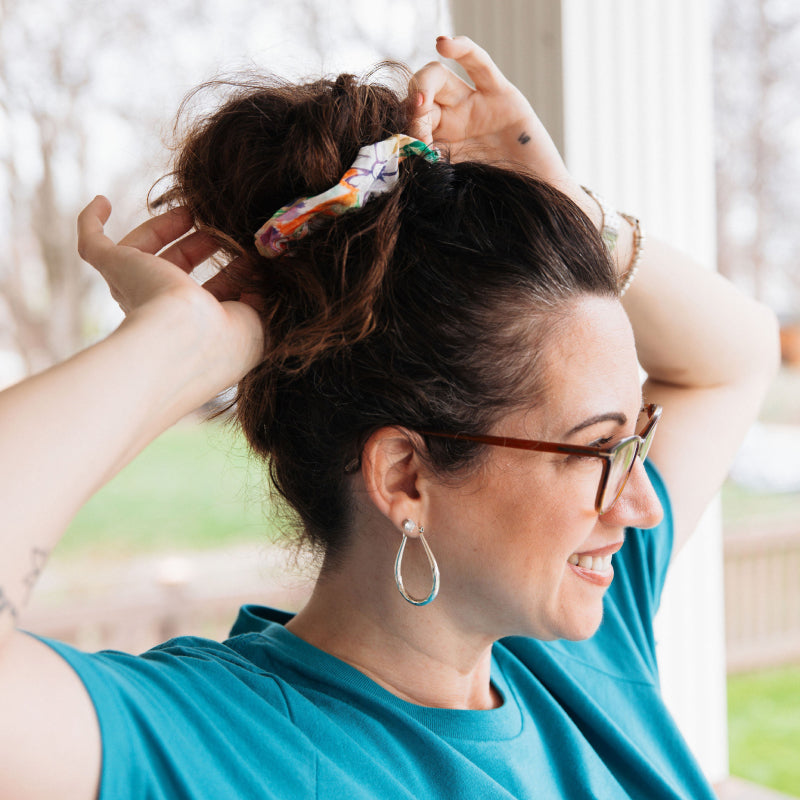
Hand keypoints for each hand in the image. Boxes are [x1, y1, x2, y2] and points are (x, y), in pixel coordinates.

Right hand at [77, 196, 264, 382]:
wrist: (187, 341)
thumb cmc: (226, 339)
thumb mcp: (259, 319)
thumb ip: (260, 294)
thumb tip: (259, 269)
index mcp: (193, 330)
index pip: (208, 295)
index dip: (229, 273)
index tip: (249, 253)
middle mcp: (158, 312)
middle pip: (173, 269)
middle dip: (198, 245)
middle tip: (220, 226)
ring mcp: (133, 289)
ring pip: (140, 252)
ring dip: (163, 227)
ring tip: (191, 208)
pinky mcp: (114, 267)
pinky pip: (92, 243)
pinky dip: (93, 221)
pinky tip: (102, 201)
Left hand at [412, 36, 571, 188]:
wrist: (536, 203)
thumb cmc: (498, 201)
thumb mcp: (456, 185)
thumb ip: (432, 169)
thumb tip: (401, 160)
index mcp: (438, 143)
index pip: (410, 123)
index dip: (405, 130)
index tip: (409, 149)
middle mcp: (452, 121)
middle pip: (419, 97)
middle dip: (412, 111)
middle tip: (417, 133)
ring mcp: (475, 106)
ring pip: (439, 78)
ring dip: (423, 86)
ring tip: (421, 105)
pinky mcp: (501, 96)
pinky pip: (479, 64)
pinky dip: (462, 48)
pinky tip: (444, 43)